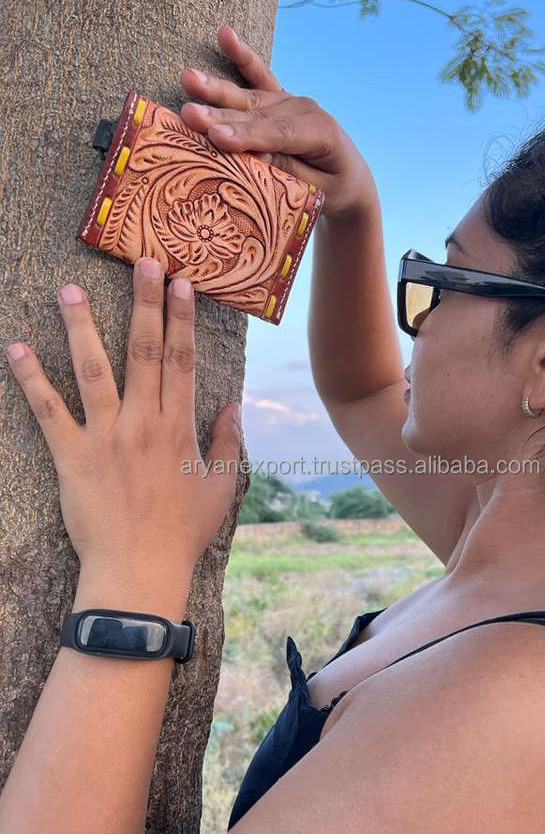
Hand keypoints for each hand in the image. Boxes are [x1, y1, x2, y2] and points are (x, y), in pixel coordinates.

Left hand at [5, 259, 242, 617]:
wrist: (139, 571)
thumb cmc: (182, 533)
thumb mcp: (221, 488)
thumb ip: (229, 443)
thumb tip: (234, 405)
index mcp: (179, 428)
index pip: (181, 362)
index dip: (181, 320)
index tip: (181, 283)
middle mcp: (143, 423)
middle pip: (144, 353)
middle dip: (143, 304)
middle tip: (141, 262)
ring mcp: (105, 437)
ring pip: (93, 371)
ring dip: (81, 328)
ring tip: (69, 290)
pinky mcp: (71, 456)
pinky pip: (49, 411)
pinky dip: (31, 380)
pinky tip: (17, 348)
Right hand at [178, 24, 378, 219]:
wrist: (349, 174)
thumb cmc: (334, 188)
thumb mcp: (318, 190)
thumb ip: (290, 172)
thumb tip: (258, 156)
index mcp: (319, 132)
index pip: (278, 134)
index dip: (247, 136)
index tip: (217, 138)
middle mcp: (303, 109)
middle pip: (257, 115)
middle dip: (221, 116)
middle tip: (189, 114)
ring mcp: (290, 100)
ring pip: (249, 99)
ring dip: (216, 91)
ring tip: (188, 79)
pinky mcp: (279, 98)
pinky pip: (260, 76)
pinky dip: (243, 57)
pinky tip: (226, 36)